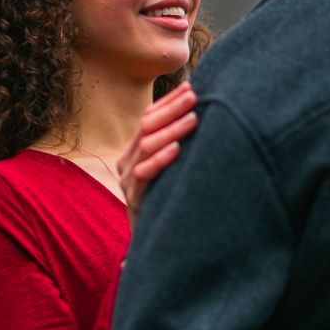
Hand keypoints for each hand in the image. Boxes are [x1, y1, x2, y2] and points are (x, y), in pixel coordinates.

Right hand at [118, 82, 198, 231]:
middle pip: (147, 127)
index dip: (169, 101)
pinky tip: (178, 149)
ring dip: (172, 129)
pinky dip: (161, 159)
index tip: (192, 86)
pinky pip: (145, 175)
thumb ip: (177, 145)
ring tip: (194, 117)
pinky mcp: (134, 201)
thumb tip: (201, 113)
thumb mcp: (172, 170)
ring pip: (146, 146)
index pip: (149, 118)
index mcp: (134, 152)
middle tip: (195, 95)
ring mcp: (128, 182)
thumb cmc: (168, 200)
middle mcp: (127, 163)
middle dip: (172, 108)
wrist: (157, 244)